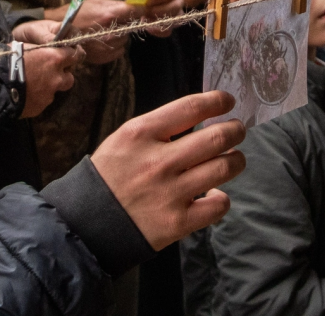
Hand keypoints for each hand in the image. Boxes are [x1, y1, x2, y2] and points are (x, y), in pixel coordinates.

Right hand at [8, 21, 83, 117]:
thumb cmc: (8, 61)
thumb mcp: (24, 46)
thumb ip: (39, 48)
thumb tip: (44, 47)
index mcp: (54, 58)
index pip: (74, 55)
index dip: (70, 55)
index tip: (65, 56)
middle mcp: (56, 77)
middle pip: (70, 77)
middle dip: (62, 75)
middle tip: (50, 73)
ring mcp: (49, 94)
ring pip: (56, 90)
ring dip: (49, 87)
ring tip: (34, 85)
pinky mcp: (41, 107)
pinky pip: (43, 101)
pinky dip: (38, 98)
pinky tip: (26, 94)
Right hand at [49, 0, 133, 64]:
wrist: (60, 32)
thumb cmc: (78, 13)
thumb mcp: (97, 2)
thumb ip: (117, 5)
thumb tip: (135, 6)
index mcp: (109, 16)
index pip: (137, 11)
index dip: (139, 9)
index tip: (138, 9)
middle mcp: (110, 33)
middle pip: (132, 26)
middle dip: (127, 22)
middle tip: (116, 19)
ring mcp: (107, 47)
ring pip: (125, 40)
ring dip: (120, 35)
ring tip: (107, 30)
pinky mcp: (104, 57)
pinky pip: (119, 51)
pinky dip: (115, 45)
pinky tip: (104, 39)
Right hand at [90, 90, 246, 249]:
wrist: (87, 223)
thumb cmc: (110, 175)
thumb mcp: (124, 139)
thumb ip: (159, 127)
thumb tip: (201, 115)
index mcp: (141, 133)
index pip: (191, 107)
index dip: (217, 101)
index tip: (228, 101)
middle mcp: (158, 161)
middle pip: (217, 137)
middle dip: (235, 130)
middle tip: (237, 130)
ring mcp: (170, 193)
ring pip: (224, 168)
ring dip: (236, 160)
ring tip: (233, 159)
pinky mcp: (178, 222)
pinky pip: (218, 205)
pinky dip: (221, 197)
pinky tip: (214, 194)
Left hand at [141, 0, 183, 34]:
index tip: (147, 0)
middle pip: (175, 5)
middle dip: (159, 11)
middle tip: (144, 11)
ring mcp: (178, 9)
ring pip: (175, 19)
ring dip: (159, 21)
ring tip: (144, 19)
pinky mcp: (172, 22)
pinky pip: (169, 30)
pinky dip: (158, 31)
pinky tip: (148, 27)